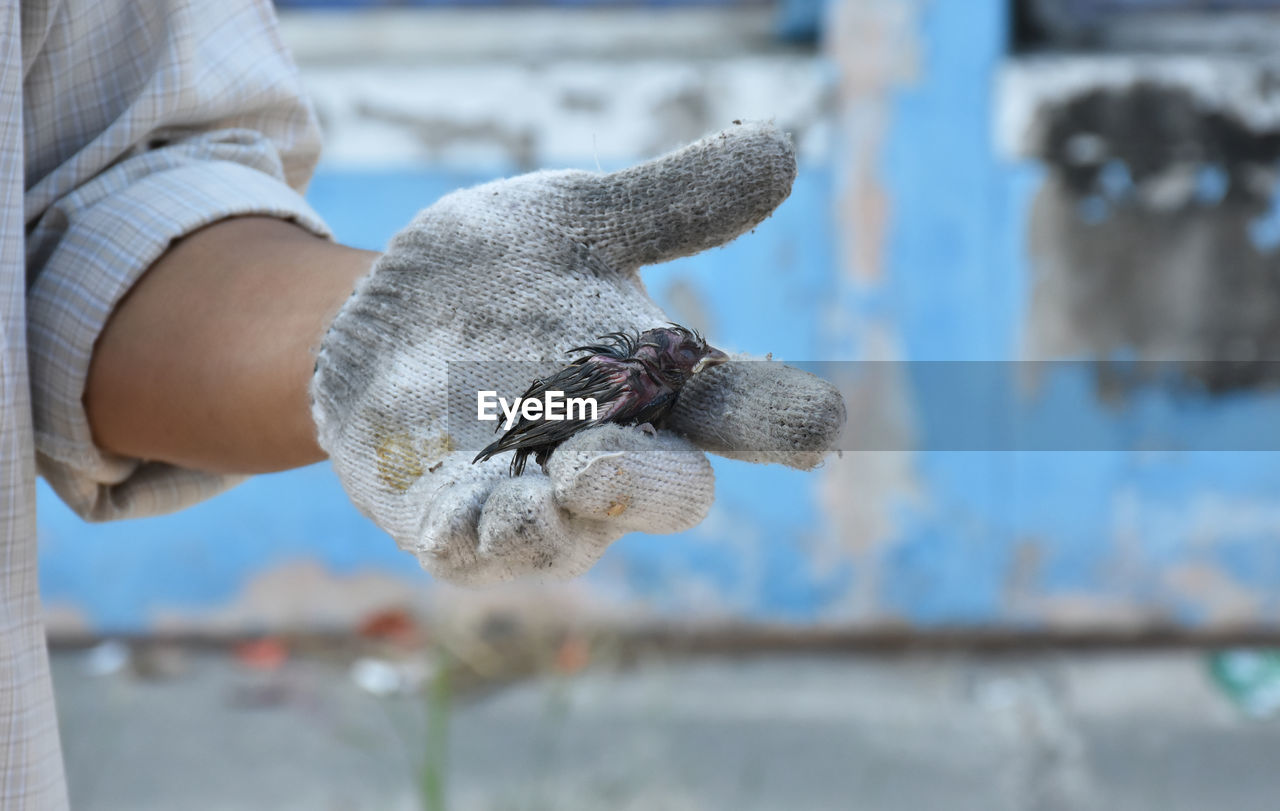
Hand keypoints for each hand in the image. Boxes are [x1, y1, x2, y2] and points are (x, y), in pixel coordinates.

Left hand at [310, 123, 845, 584]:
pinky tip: (474, 515)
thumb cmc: (498, 276)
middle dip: (657, 482)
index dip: (785, 420)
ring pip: (577, 534)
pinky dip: (488, 538)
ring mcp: (538, 498)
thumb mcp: (575, 220)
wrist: (378, 316)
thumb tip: (782, 149)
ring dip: (572, 516)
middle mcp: (615, 451)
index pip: (745, 409)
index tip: (819, 422)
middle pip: (671, 490)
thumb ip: (671, 202)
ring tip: (560, 479)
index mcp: (660, 383)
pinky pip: (483, 550)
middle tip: (615, 457)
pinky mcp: (460, 526)